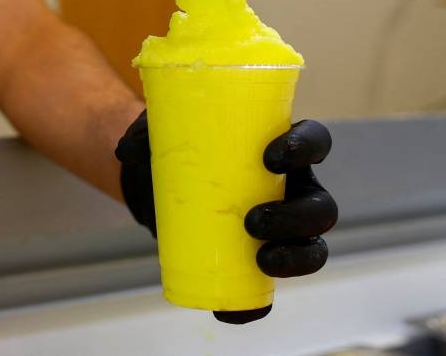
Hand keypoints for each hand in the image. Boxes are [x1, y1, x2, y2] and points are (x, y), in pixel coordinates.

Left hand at [114, 112, 338, 324]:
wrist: (157, 183)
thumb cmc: (175, 148)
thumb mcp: (162, 135)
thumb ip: (141, 137)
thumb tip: (124, 150)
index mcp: (281, 149)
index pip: (315, 141)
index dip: (306, 147)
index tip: (271, 157)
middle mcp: (292, 188)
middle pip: (321, 206)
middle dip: (297, 217)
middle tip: (252, 220)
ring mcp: (281, 227)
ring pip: (313, 248)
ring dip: (295, 258)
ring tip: (261, 259)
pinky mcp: (255, 261)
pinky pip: (268, 290)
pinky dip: (255, 306)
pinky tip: (233, 310)